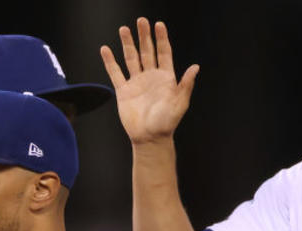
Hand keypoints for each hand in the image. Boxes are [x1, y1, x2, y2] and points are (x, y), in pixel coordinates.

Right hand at [100, 18, 199, 144]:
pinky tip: (105, 50)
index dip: (161, 39)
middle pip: (147, 51)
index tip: (159, 25)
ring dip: (127, 44)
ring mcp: (136, 82)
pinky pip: (116, 73)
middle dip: (144, 36)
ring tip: (124, 29)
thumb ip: (185, 84)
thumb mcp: (180, 103)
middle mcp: (151, 77)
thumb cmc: (167, 123)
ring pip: (131, 58)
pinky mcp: (124, 91)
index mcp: (166, 78)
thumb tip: (196, 67)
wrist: (150, 138)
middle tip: (141, 21)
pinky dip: (110, 62)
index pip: (164, 53)